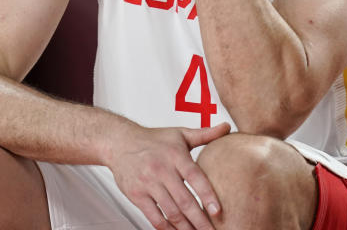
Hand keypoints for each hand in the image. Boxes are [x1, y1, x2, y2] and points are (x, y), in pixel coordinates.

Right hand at [107, 123, 230, 229]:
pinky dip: (166, 229)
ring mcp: (148, 183)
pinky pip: (154, 217)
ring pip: (170, 212)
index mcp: (175, 155)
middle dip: (200, 220)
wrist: (119, 142)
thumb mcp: (180, 133)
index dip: (207, 195)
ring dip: (186, 228)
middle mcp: (161, 169)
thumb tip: (227, 127)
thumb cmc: (153, 139)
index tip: (217, 211)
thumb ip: (205, 134)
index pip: (194, 177)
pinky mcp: (137, 195)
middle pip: (184, 200)